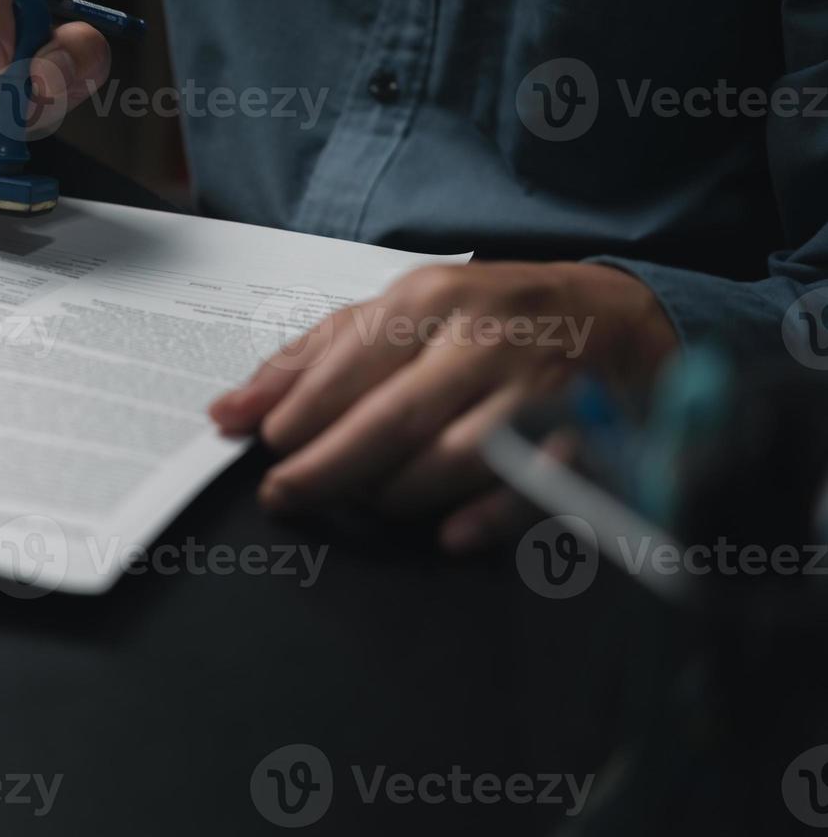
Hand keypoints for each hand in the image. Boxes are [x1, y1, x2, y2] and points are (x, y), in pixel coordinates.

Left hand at [209, 262, 678, 549]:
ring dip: (394, 493)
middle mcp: (481, 339)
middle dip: (328, 467)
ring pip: (452, 458)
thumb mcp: (391, 316)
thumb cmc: (478, 318)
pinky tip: (447, 536)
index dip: (300, 415)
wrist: (609, 315)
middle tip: (285, 494)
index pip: (348, 365)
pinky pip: (530, 487)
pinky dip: (487, 517)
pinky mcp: (582, 434)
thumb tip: (227, 413)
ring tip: (363, 500)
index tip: (265, 448)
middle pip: (391, 419)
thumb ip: (307, 362)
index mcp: (428, 299)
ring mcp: (535, 388)